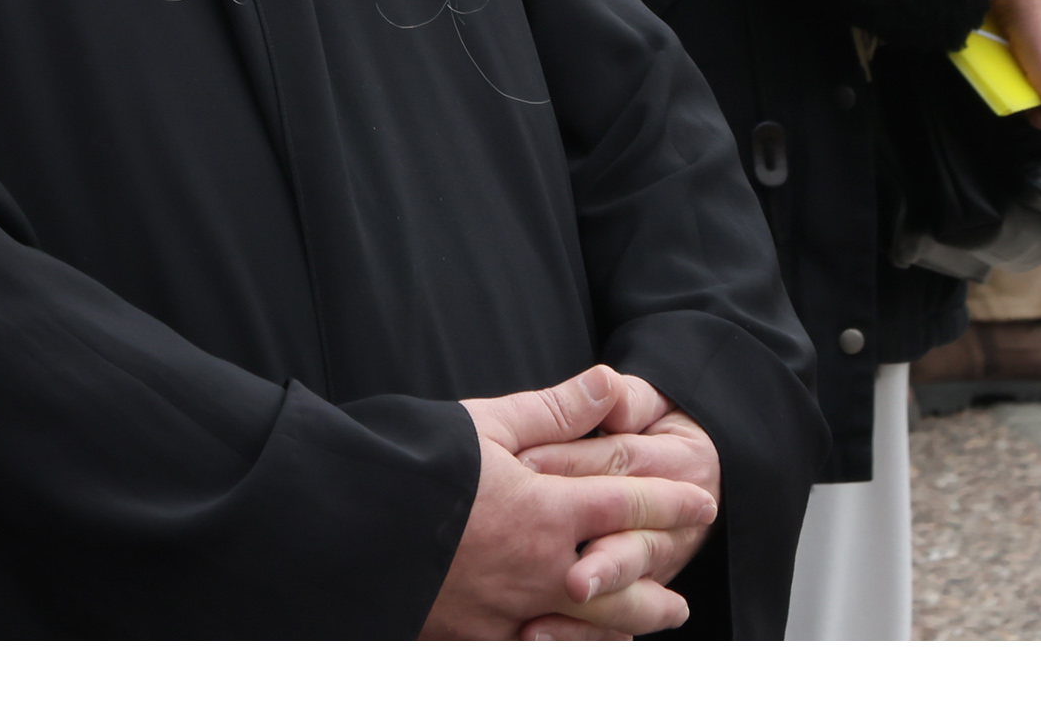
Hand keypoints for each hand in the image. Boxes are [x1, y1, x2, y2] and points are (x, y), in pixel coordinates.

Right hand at [421, 368, 711, 639]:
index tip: (702, 503)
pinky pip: (531, 658)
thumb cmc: (411, 465)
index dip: (671, 503)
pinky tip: (569, 653)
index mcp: (545, 511)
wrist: (338, 525)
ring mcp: (503, 616)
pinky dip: (560, 656)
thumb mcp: (485, 424)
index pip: (629, 506)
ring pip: (583, 635)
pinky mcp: (467, 643)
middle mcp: (535, 571)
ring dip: (620, 632)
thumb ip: (555, 410)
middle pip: (618, 588)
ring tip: (640, 634)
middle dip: (655, 592)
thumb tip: (613, 382)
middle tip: (681, 601)